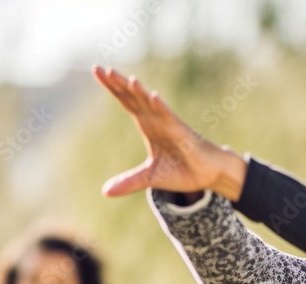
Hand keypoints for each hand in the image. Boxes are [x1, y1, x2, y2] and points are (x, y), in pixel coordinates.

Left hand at [92, 66, 247, 200]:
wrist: (208, 174)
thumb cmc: (182, 170)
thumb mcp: (150, 178)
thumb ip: (129, 182)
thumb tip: (105, 192)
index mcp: (147, 125)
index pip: (126, 101)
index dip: (112, 87)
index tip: (97, 70)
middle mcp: (156, 120)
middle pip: (133, 97)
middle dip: (117, 83)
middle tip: (99, 68)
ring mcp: (169, 124)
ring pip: (150, 104)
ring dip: (139, 92)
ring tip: (126, 79)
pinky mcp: (182, 132)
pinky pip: (170, 117)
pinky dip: (161, 107)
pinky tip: (152, 97)